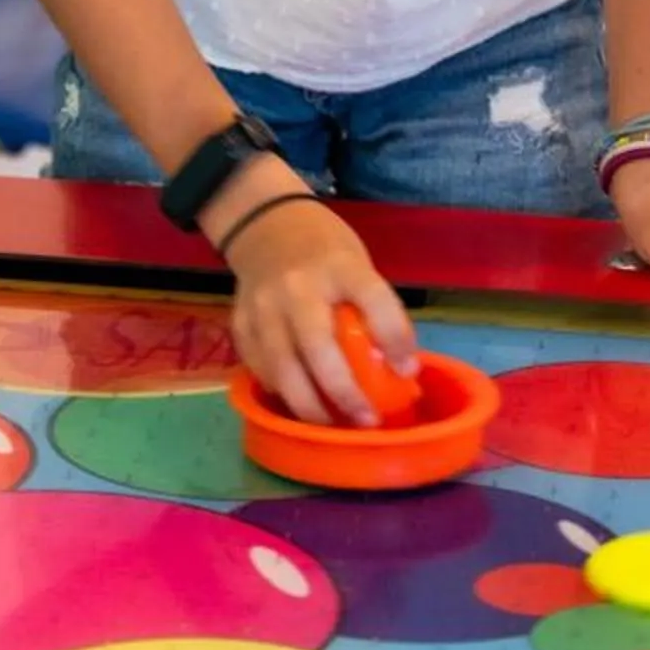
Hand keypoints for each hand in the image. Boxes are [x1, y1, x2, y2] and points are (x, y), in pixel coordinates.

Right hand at [221, 194, 418, 424]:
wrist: (265, 224)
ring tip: (332, 424)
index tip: (409, 371)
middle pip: (318, 346)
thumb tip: (398, 368)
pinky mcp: (240, 323)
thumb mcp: (357, 264)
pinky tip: (300, 401)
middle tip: (366, 419)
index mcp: (340, 265)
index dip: (394, 338)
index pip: (373, 298)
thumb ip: (371, 309)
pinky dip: (281, 392)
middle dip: (344, 392)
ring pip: (282, 368)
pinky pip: (260, 370)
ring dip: (310, 406)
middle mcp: (298, 285)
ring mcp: (264, 305)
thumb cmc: (325, 252)